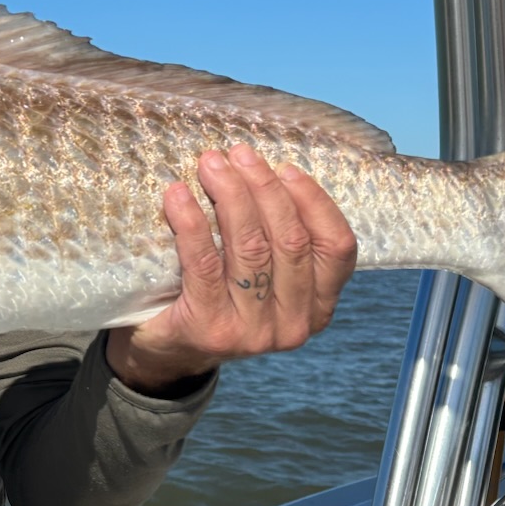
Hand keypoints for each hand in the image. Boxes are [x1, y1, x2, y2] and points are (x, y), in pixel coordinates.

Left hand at [106, 144, 356, 395]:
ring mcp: (253, 332)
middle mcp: (294, 324)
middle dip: (265, 188)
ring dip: (231, 196)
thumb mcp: (264, 275)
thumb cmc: (219, 296)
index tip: (285, 167)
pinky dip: (192, 223)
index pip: (337, 248)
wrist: (168, 351)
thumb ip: (277, 238)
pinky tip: (178, 196)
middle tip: (237, 154)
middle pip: (290, 241)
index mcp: (318, 306)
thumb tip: (267, 167)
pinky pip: (205, 265)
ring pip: (251, 248)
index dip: (314, 201)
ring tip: (211, 165)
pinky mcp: (210, 328)